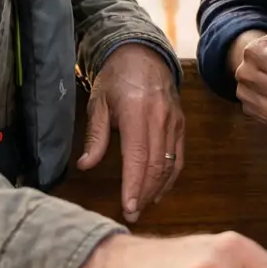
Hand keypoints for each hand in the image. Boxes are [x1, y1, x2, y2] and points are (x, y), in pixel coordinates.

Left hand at [76, 44, 183, 222]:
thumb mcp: (99, 102)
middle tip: (131, 214)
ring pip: (169, 164)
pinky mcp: (180, 124)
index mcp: (138, 111)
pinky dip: (170, 176)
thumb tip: (86, 165)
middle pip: (156, 165)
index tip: (128, 208)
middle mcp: (160, 118)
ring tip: (142, 206)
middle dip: (144, 194)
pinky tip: (159, 190)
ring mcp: (174, 121)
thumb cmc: (116, 78)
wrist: (142, 53)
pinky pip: (178, 156)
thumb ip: (95, 135)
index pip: (138, 158)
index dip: (134, 186)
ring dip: (157, 189)